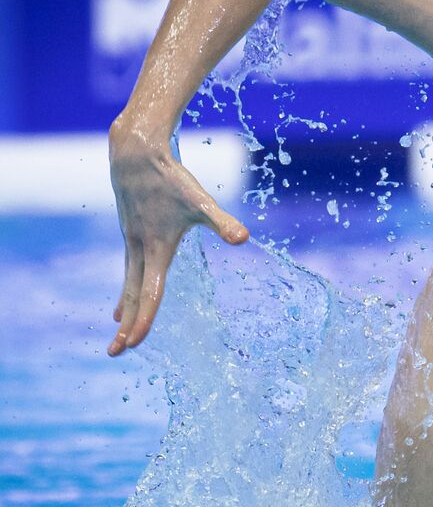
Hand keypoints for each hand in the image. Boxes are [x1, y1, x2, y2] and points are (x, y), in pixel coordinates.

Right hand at [107, 120, 248, 355]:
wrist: (135, 154)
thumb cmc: (170, 179)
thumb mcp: (200, 201)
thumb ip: (221, 221)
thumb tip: (243, 238)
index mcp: (155, 249)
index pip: (149, 292)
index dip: (143, 319)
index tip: (134, 344)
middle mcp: (139, 250)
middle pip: (133, 295)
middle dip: (127, 326)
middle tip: (116, 353)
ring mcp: (133, 243)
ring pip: (128, 283)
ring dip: (125, 310)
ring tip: (120, 332)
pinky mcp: (132, 235)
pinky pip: (128, 270)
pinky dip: (126, 289)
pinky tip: (123, 302)